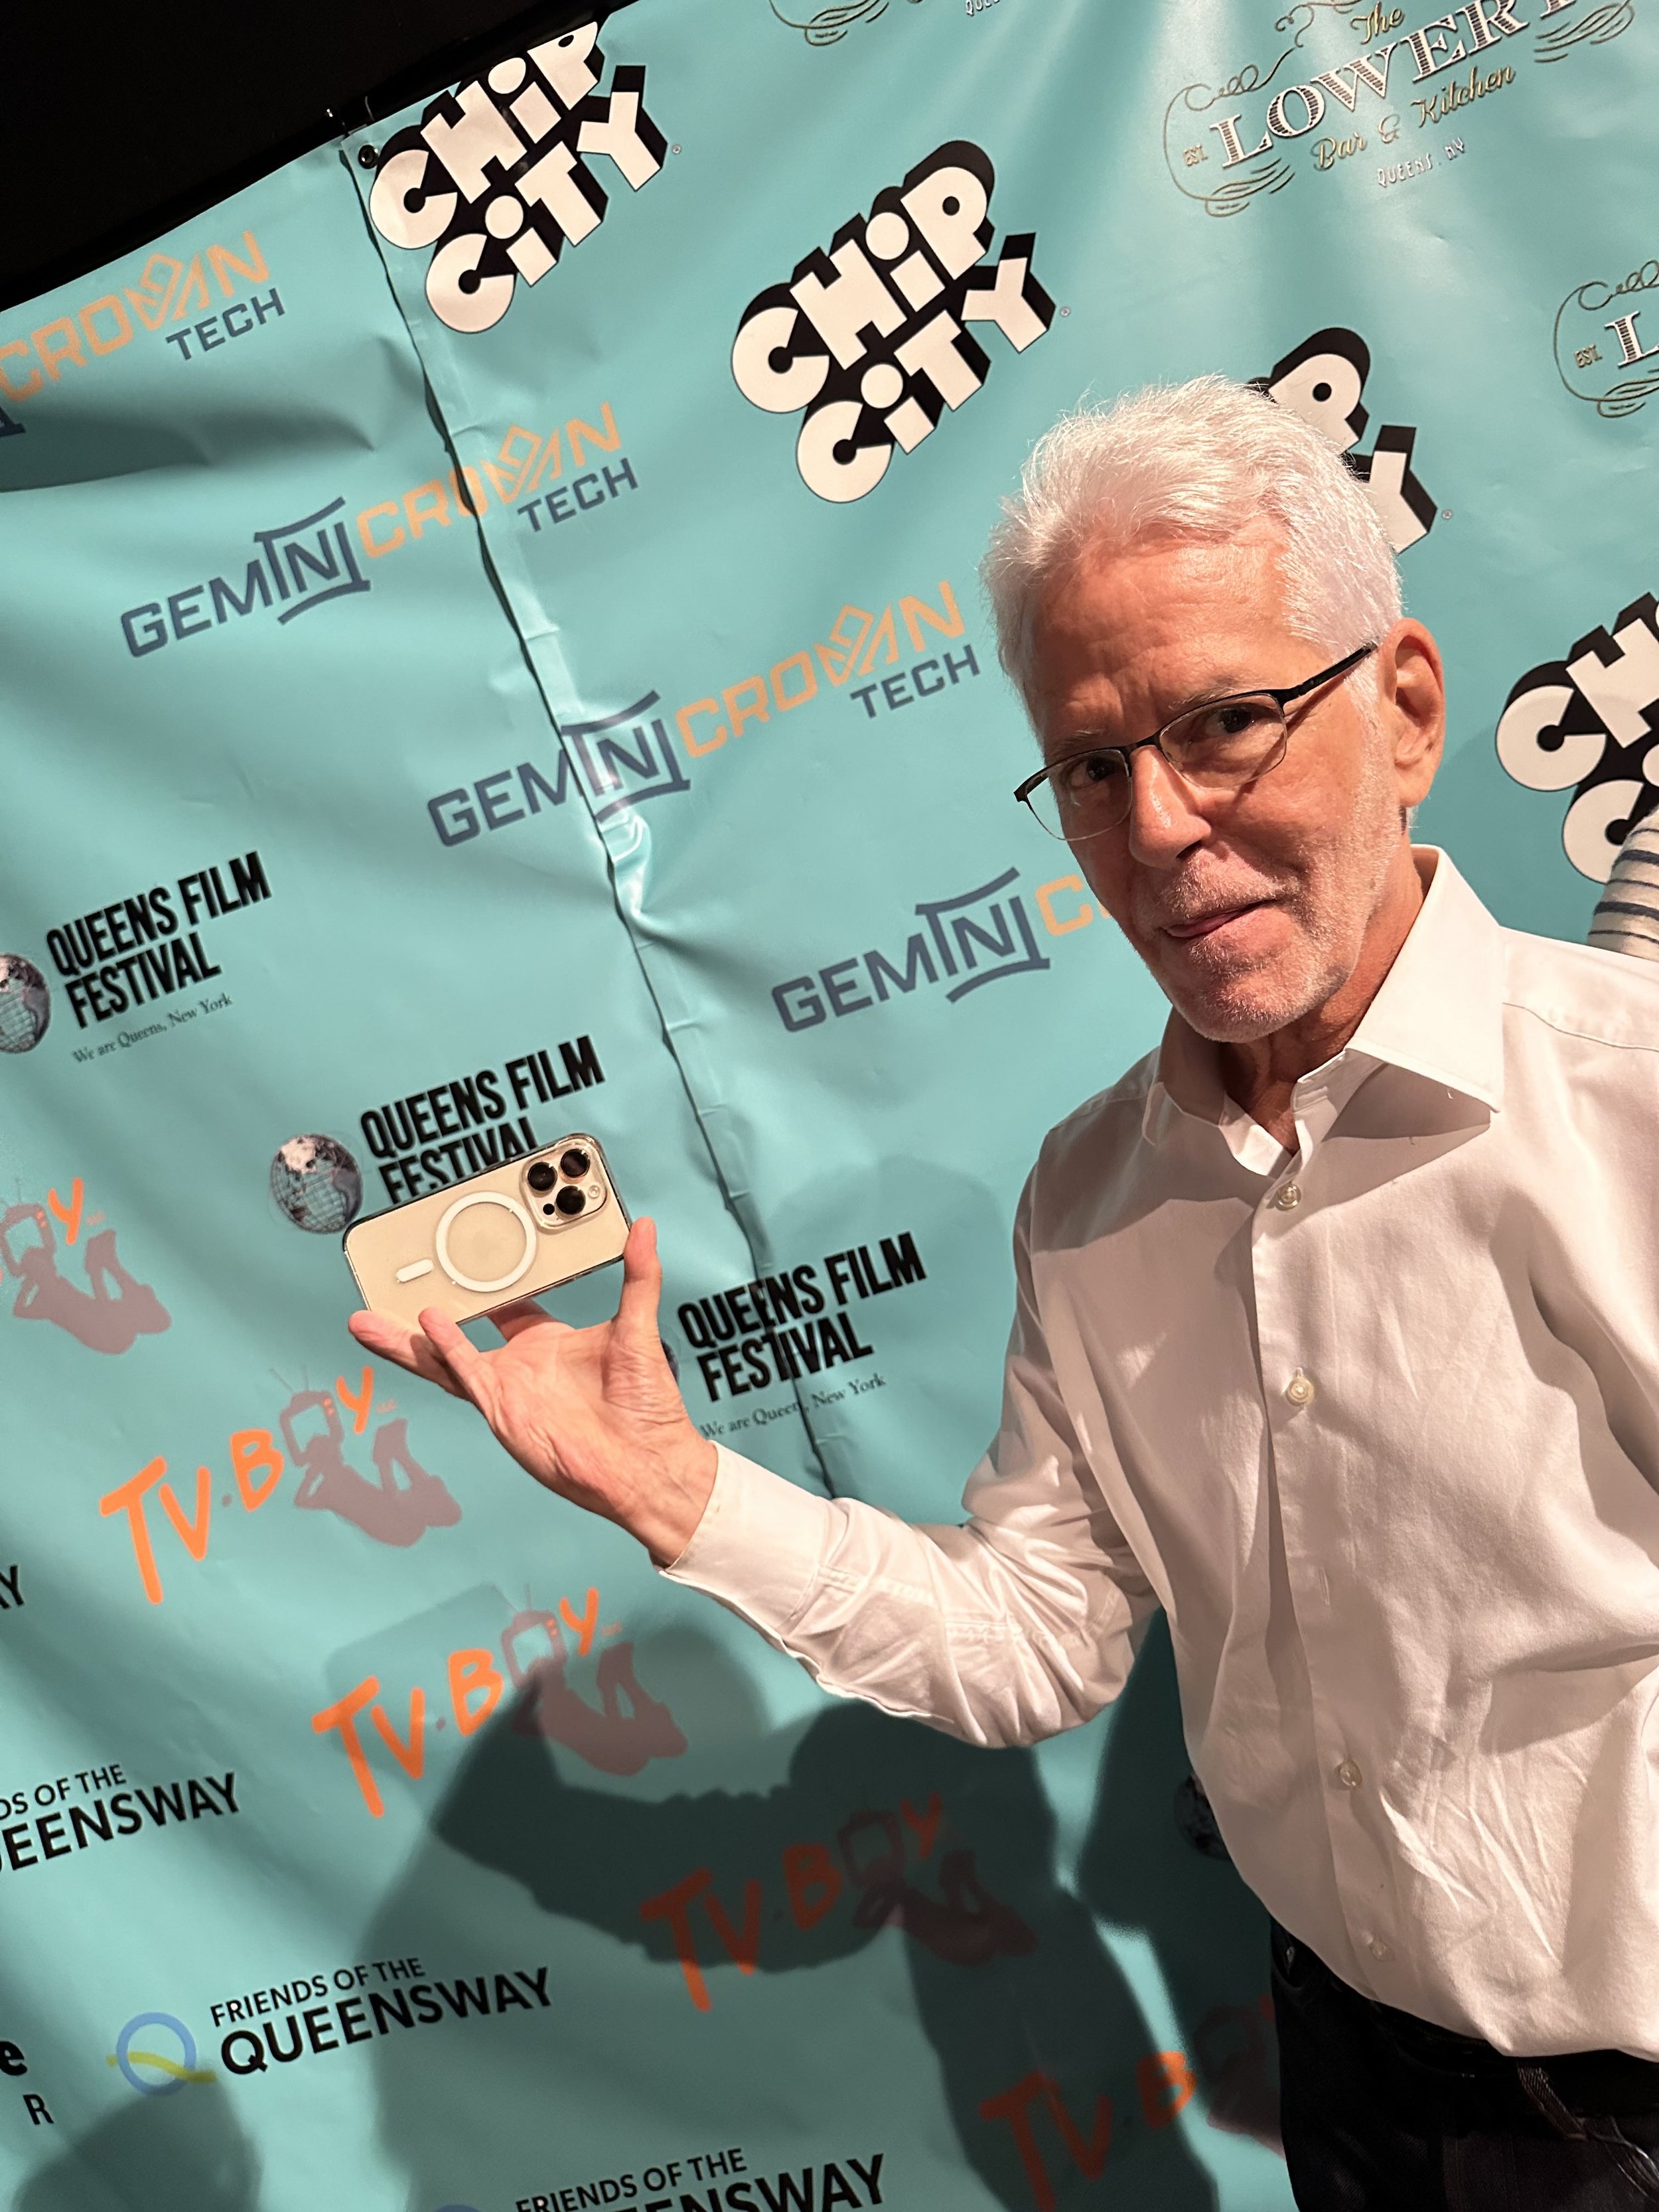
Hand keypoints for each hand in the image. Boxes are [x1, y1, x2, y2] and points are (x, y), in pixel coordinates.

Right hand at [346, 1217, 716, 1564]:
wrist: (649, 1464)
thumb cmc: (648, 1407)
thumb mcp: (637, 1328)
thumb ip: (638, 1277)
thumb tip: (645, 1229)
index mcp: (548, 1344)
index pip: (506, 1305)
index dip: (484, 1282)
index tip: (461, 1252)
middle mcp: (520, 1366)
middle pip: (458, 1334)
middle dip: (418, 1315)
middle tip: (387, 1289)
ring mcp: (507, 1390)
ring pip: (444, 1360)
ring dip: (407, 1341)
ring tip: (368, 1319)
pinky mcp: (504, 1411)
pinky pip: (467, 1376)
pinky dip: (446, 1349)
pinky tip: (427, 1323)